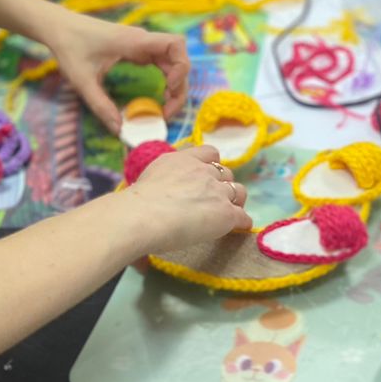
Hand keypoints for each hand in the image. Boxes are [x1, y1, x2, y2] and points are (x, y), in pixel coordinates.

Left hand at [37, 8, 188, 133]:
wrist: (59, 27)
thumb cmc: (69, 47)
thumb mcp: (82, 80)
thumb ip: (101, 105)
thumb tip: (119, 130)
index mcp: (134, 41)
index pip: (175, 44)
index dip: (181, 66)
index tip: (169, 88)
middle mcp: (142, 40)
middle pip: (178, 57)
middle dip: (180, 85)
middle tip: (167, 111)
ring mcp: (141, 44)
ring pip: (172, 61)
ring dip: (175, 83)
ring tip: (165, 107)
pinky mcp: (136, 49)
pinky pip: (161, 62)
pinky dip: (166, 78)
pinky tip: (159, 94)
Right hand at [125, 145, 252, 252]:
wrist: (142, 216)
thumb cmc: (136, 203)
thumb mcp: (150, 178)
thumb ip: (164, 179)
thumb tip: (163, 194)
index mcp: (183, 160)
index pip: (210, 153)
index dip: (212, 165)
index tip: (208, 176)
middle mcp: (203, 171)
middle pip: (226, 173)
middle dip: (223, 185)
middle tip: (215, 200)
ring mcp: (217, 192)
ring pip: (239, 192)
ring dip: (236, 201)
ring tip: (230, 212)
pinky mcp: (226, 213)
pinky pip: (243, 216)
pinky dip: (242, 222)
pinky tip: (239, 228)